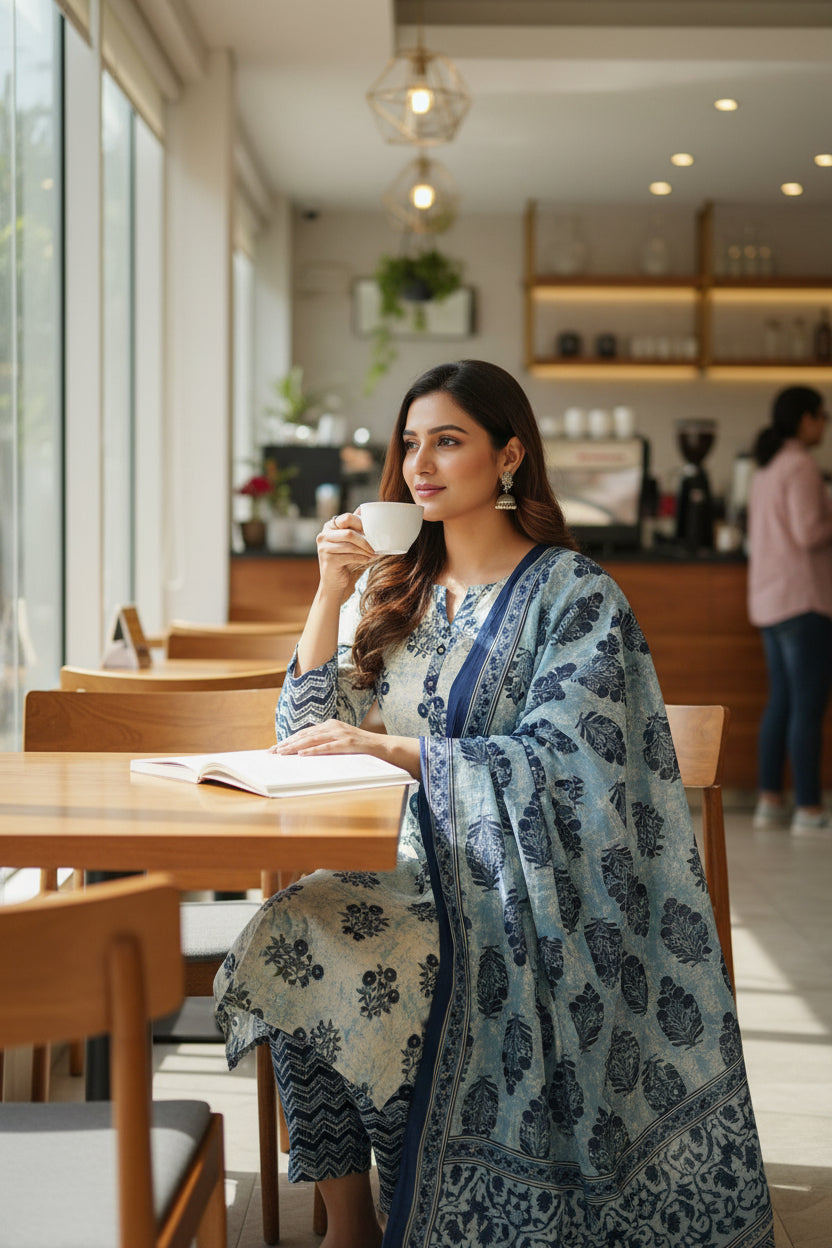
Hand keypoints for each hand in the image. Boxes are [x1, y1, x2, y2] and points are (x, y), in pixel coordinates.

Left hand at [272, 718, 421, 779]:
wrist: (384, 747)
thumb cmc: (360, 748)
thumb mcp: (340, 743)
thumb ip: (325, 745)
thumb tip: (304, 754)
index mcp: (330, 725)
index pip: (304, 733)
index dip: (288, 741)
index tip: (274, 749)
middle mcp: (333, 726)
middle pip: (304, 735)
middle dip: (287, 744)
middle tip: (272, 752)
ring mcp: (341, 733)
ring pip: (312, 740)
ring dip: (295, 747)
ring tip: (282, 753)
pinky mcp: (348, 742)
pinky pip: (327, 748)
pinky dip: (313, 751)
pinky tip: (302, 755)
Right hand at [315, 512, 374, 599]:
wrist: (334, 581)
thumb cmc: (344, 559)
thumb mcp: (349, 541)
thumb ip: (354, 526)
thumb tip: (365, 509)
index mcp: (329, 526)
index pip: (347, 518)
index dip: (361, 523)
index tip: (373, 531)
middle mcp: (323, 535)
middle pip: (349, 533)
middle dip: (365, 540)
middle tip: (376, 546)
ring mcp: (324, 548)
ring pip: (350, 545)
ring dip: (365, 550)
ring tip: (374, 554)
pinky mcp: (328, 560)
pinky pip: (349, 556)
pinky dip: (361, 558)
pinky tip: (367, 560)